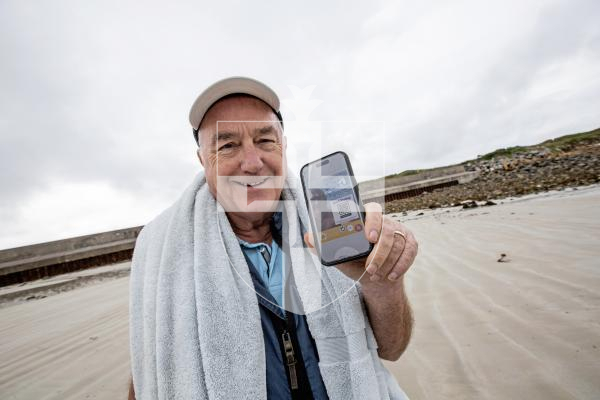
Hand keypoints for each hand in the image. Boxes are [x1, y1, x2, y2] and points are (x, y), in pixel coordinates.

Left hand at [303, 202, 417, 286]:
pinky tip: (390, 275)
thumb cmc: (356, 262)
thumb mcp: (339, 256)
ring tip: (375, 274)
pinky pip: (410, 252)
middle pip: (388, 230)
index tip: (369, 237)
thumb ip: (325, 246)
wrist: (375, 277)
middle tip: (369, 268)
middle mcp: (386, 221)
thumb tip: (308, 237)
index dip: (373, 220)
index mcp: (368, 218)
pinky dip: (400, 266)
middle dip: (379, 252)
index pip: (373, 209)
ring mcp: (401, 231)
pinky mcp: (411, 243)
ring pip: (399, 243)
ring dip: (387, 262)